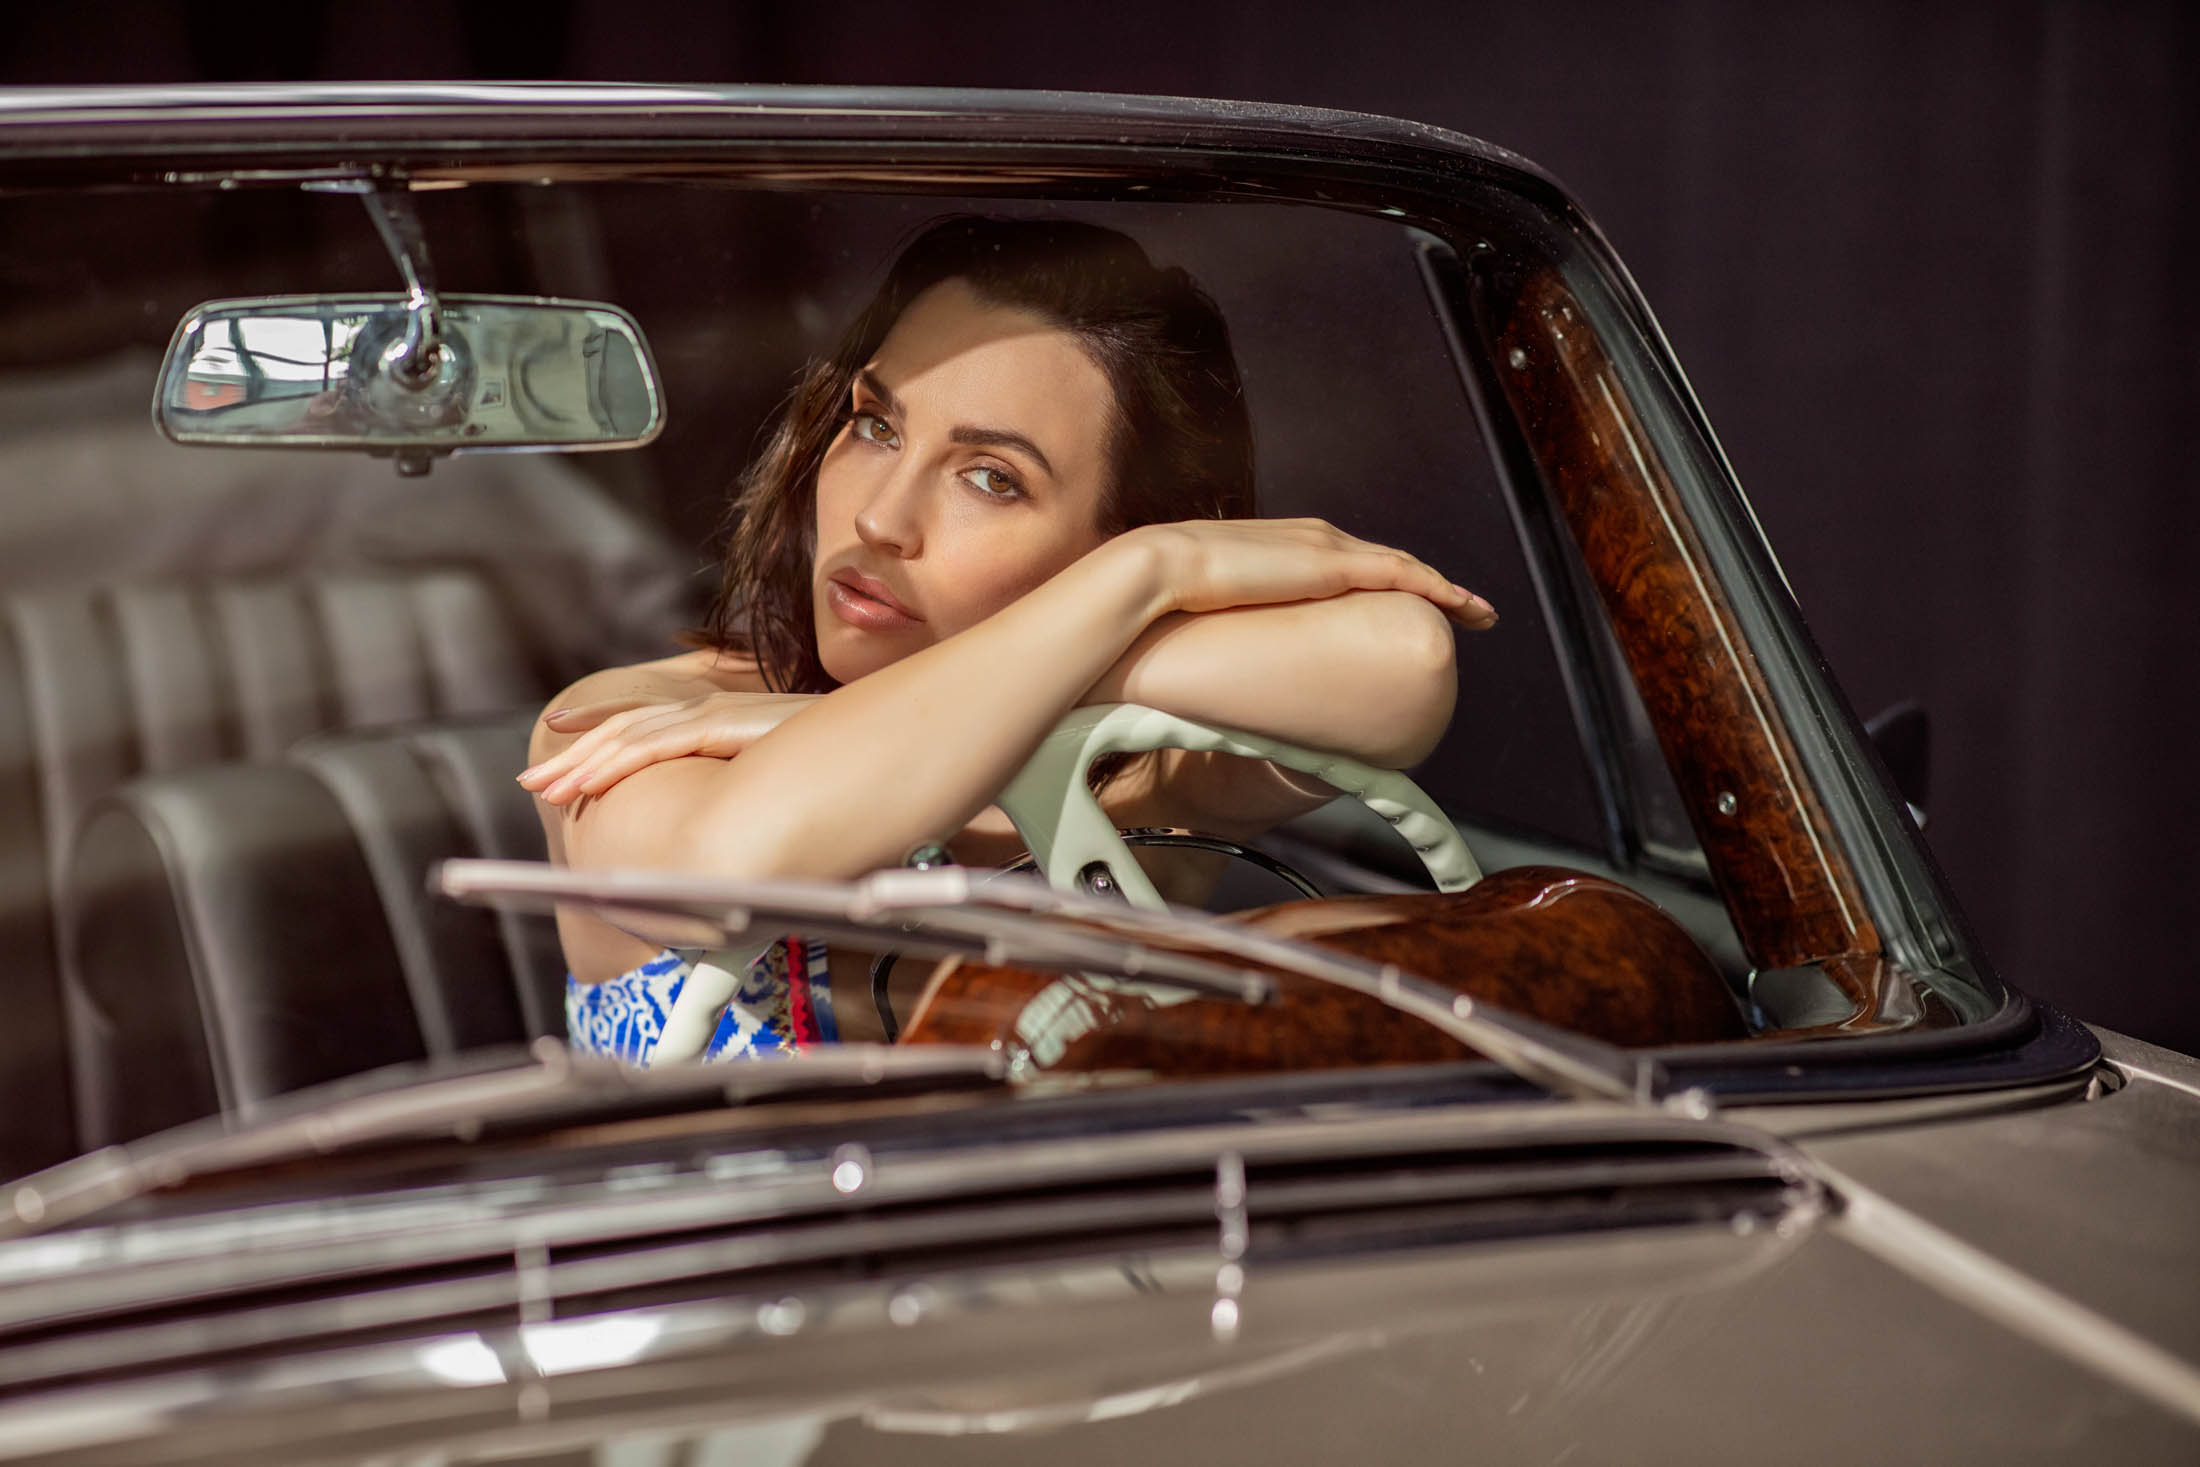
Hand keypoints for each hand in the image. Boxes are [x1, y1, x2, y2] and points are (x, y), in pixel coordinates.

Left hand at [518, 690, 819, 805]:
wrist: (873, 732)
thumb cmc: (835, 757)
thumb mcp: (777, 769)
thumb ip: (746, 781)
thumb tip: (729, 815)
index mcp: (717, 715)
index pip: (644, 719)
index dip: (598, 726)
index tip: (560, 736)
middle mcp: (707, 708)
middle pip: (623, 729)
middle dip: (572, 754)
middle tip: (531, 779)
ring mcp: (713, 714)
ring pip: (628, 736)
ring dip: (581, 763)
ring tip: (544, 788)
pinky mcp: (722, 726)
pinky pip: (655, 745)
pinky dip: (614, 763)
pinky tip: (586, 782)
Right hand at [1119, 518, 1497, 628]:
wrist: (1160, 567)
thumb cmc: (1171, 592)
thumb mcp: (1213, 603)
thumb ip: (1234, 617)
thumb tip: (1227, 654)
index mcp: (1289, 543)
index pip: (1353, 559)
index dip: (1389, 577)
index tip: (1412, 598)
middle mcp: (1317, 536)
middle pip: (1389, 559)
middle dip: (1430, 583)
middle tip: (1464, 609)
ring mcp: (1328, 547)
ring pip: (1406, 566)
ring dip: (1446, 589)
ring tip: (1478, 613)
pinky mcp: (1333, 566)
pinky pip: (1402, 576)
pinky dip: (1438, 589)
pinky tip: (1463, 606)